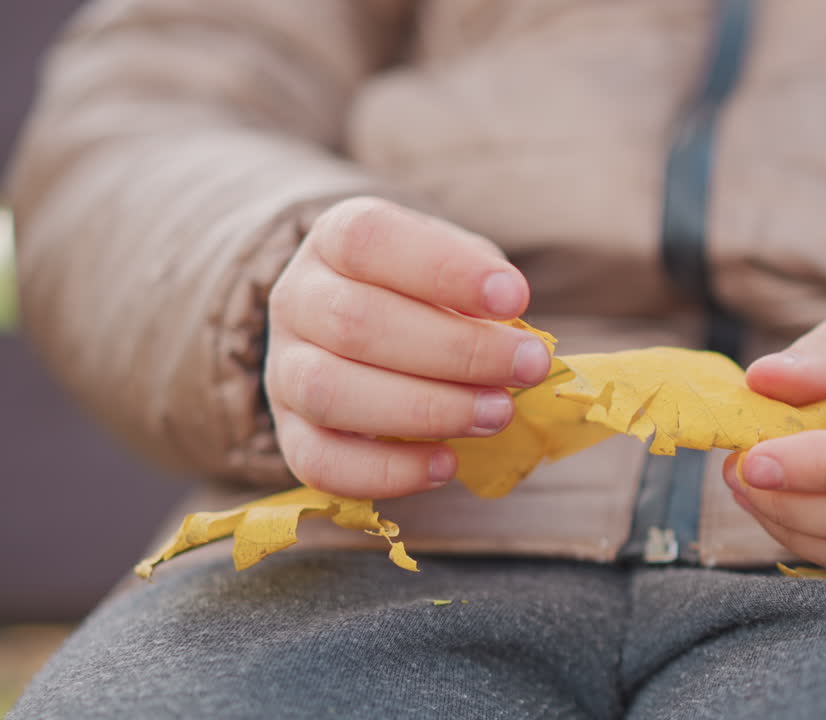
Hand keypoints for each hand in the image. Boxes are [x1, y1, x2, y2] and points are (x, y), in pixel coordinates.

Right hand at [265, 197, 549, 497]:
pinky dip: (388, 471)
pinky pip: (319, 462)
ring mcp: (283, 369)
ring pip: (330, 393)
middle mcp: (297, 299)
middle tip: (528, 367)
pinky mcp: (290, 433)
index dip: (444, 270)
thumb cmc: (426, 293)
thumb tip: (516, 337)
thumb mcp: (455, 266)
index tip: (514, 298)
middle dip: (457, 352)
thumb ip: (480, 291)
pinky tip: (446, 464)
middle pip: (355, 322)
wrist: (368, 329)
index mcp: (335, 239)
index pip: (369, 240)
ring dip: (426, 410)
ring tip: (496, 414)